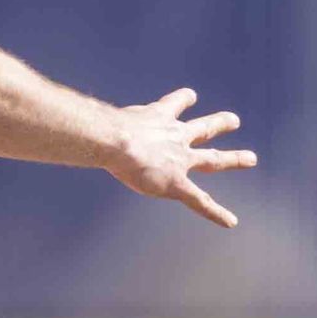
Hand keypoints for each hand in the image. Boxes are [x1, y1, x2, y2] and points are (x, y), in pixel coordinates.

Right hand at [105, 88, 257, 227]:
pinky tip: (231, 222)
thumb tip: (65, 127)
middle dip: (218, 124)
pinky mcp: (177, 184)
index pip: (173, 106)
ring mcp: (179, 160)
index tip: (191, 95)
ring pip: (211, 159)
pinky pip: (200, 200)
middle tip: (233, 120)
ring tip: (251, 158)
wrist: (117, 141)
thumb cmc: (103, 130)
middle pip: (202, 129)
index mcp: (155, 118)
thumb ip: (90, 126)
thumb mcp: (99, 122)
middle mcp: (173, 136)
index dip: (182, 100)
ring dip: (233, 158)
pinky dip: (216, 212)